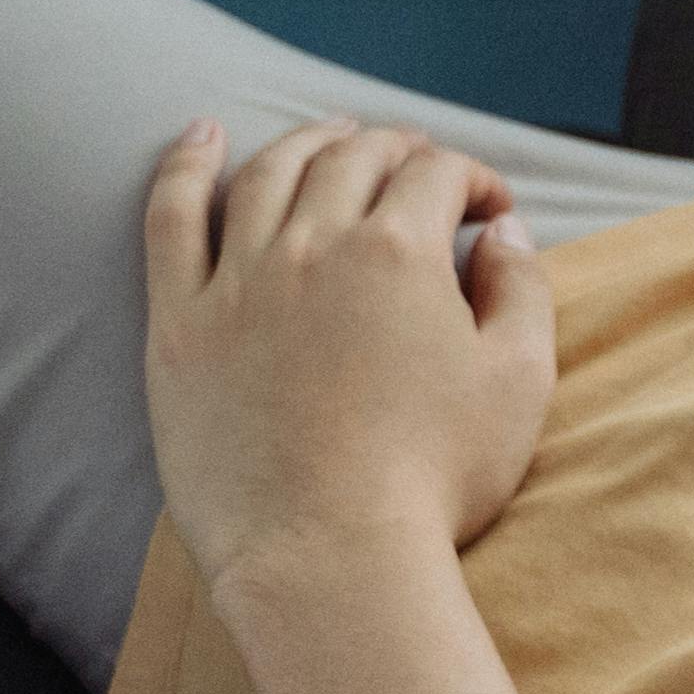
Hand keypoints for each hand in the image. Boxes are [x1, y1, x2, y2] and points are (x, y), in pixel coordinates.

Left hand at [141, 122, 560, 598]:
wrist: (326, 557)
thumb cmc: (434, 477)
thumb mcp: (519, 381)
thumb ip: (521, 290)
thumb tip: (504, 234)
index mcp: (401, 252)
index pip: (440, 173)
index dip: (475, 179)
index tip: (491, 212)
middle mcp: (315, 246)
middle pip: (356, 158)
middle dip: (399, 150)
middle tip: (420, 169)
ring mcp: (238, 280)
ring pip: (270, 173)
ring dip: (310, 142)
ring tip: (332, 136)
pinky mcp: (180, 324)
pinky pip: (171, 220)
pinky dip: (186, 166)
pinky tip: (201, 136)